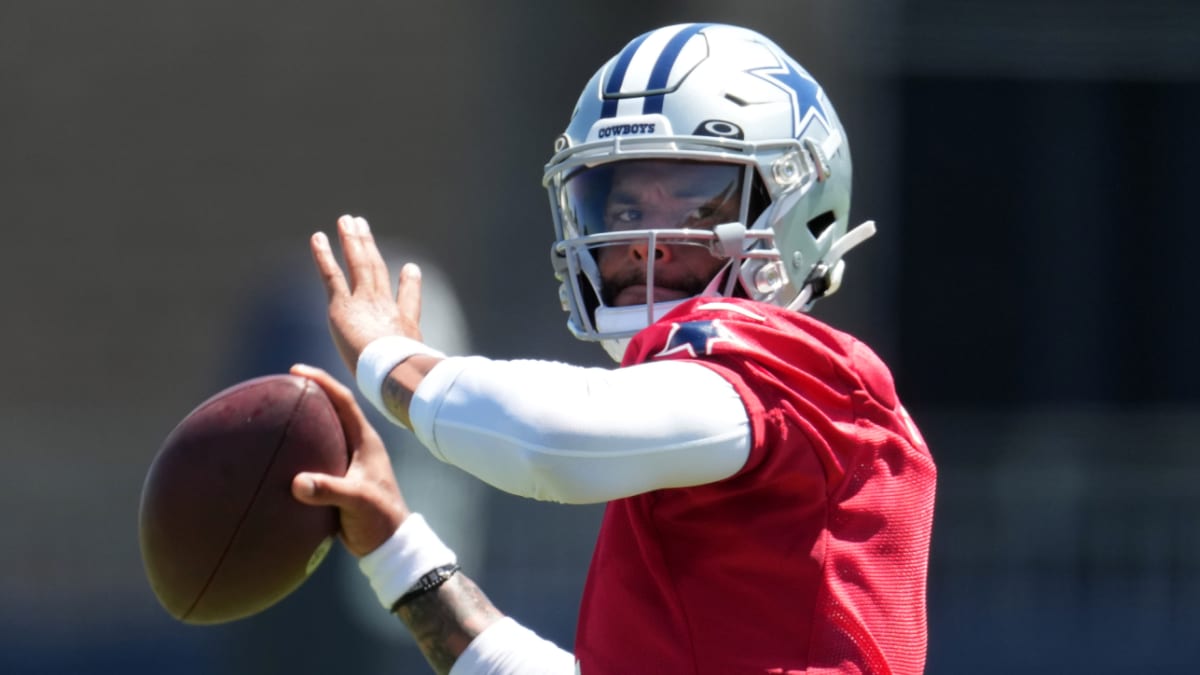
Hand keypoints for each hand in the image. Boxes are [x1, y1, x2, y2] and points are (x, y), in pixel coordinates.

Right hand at [290, 363, 408, 556]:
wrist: (389, 544)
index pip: (344, 401)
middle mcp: (358, 446)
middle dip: (310, 394)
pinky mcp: (341, 478)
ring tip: (277, 413)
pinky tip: (277, 456)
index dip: (323, 382)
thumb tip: (297, 483)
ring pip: (324, 433)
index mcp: (366, 442)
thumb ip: (329, 490)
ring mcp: (350, 462)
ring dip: (304, 421)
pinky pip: (316, 456)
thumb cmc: (379, 520)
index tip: (297, 371)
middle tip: (283, 385)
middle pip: (332, 410)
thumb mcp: (356, 502)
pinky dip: (299, 450)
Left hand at [311, 214, 425, 375]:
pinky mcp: (343, 307)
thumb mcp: (417, 380)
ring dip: (352, 240)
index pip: (409, 300)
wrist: (396, 372)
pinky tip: (317, 238)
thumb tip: (432, 395)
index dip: (409, 283)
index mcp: (406, 324)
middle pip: (378, 270)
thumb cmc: (409, 382)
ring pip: (359, 264)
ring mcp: (366, 303)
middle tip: (363, 226)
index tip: (410, 268)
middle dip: (370, 247)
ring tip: (347, 220)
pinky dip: (324, 255)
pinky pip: (332, 275)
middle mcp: (387, 307)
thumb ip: (421, 381)